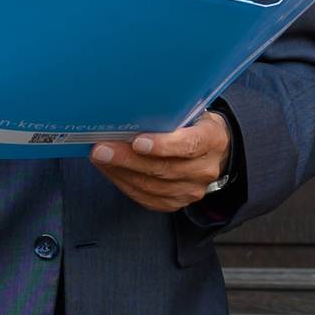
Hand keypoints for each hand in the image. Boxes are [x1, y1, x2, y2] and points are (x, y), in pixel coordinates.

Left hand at [90, 110, 231, 212]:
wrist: (212, 151)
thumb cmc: (194, 125)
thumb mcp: (191, 112)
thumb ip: (170, 115)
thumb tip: (130, 115)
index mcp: (213, 140)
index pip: (190, 144)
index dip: (163, 145)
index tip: (137, 141)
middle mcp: (205, 169)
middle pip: (164, 169)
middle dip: (128, 159)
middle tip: (102, 149)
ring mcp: (191, 190)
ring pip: (151, 186)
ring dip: (121, 171)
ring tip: (101, 158)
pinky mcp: (176, 203)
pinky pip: (145, 197)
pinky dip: (124, 183)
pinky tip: (111, 170)